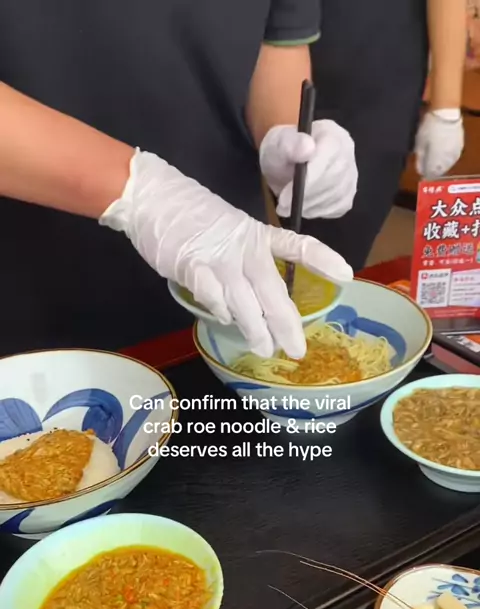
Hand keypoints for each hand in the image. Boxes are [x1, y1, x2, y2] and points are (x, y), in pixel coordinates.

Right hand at [100, 149, 352, 358]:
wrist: (153, 197)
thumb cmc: (190, 217)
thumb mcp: (228, 232)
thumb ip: (243, 264)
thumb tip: (254, 302)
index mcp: (255, 235)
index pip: (296, 245)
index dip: (322, 259)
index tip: (347, 275)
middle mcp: (243, 248)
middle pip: (273, 290)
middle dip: (286, 323)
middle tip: (297, 350)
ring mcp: (218, 258)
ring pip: (245, 301)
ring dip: (256, 329)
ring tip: (265, 350)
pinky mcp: (192, 266)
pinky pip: (212, 295)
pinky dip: (220, 310)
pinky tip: (226, 321)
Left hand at [259, 119, 357, 219]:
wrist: (286, 165)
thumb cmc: (282, 152)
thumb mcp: (277, 143)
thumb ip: (289, 144)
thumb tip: (307, 148)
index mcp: (332, 134)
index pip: (328, 157)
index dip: (307, 180)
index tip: (285, 197)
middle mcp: (347, 153)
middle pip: (333, 179)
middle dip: (305, 196)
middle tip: (283, 206)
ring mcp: (351, 175)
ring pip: (334, 196)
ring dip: (309, 206)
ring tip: (288, 207)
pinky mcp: (348, 194)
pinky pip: (337, 208)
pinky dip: (317, 211)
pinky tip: (304, 207)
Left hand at [415, 109, 463, 178]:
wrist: (445, 113)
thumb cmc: (429, 128)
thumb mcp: (419, 144)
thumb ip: (420, 160)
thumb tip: (420, 171)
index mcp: (436, 161)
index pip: (430, 173)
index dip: (425, 173)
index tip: (421, 171)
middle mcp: (447, 160)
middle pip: (440, 171)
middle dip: (433, 170)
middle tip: (427, 165)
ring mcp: (455, 153)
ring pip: (448, 165)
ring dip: (441, 165)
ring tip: (435, 161)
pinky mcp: (460, 146)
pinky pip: (453, 157)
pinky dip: (447, 158)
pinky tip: (443, 154)